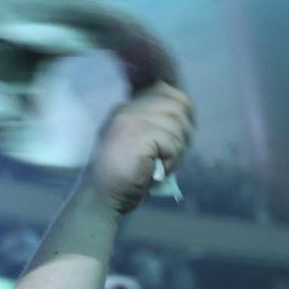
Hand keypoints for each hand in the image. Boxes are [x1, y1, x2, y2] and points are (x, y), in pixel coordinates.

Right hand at [79, 84, 194, 215]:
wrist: (101, 197)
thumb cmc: (124, 178)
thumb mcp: (141, 145)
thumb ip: (156, 127)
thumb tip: (187, 116)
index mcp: (127, 109)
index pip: (166, 90)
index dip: (183, 108)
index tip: (184, 132)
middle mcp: (128, 109)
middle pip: (178, 104)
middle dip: (185, 131)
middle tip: (177, 154)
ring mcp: (131, 120)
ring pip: (177, 124)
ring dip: (179, 150)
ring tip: (165, 165)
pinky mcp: (138, 134)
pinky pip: (172, 142)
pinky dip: (172, 161)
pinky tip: (159, 171)